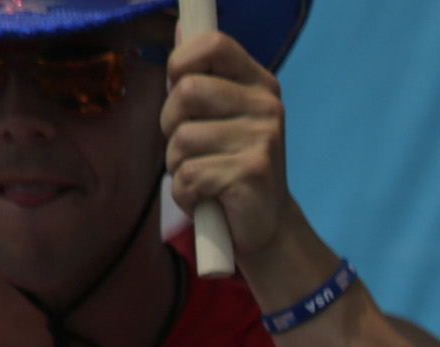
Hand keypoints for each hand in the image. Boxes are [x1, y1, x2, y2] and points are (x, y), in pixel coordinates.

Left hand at [161, 27, 300, 264]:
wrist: (268, 226)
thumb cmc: (234, 166)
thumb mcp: (223, 115)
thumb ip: (203, 75)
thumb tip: (182, 27)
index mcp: (260, 85)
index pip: (214, 44)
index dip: (182, 61)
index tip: (178, 85)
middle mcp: (267, 108)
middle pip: (188, 90)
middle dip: (171, 123)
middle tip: (190, 146)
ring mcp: (262, 140)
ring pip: (183, 138)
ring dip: (178, 165)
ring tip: (202, 176)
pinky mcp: (251, 173)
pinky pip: (189, 175)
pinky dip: (186, 193)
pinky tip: (207, 198)